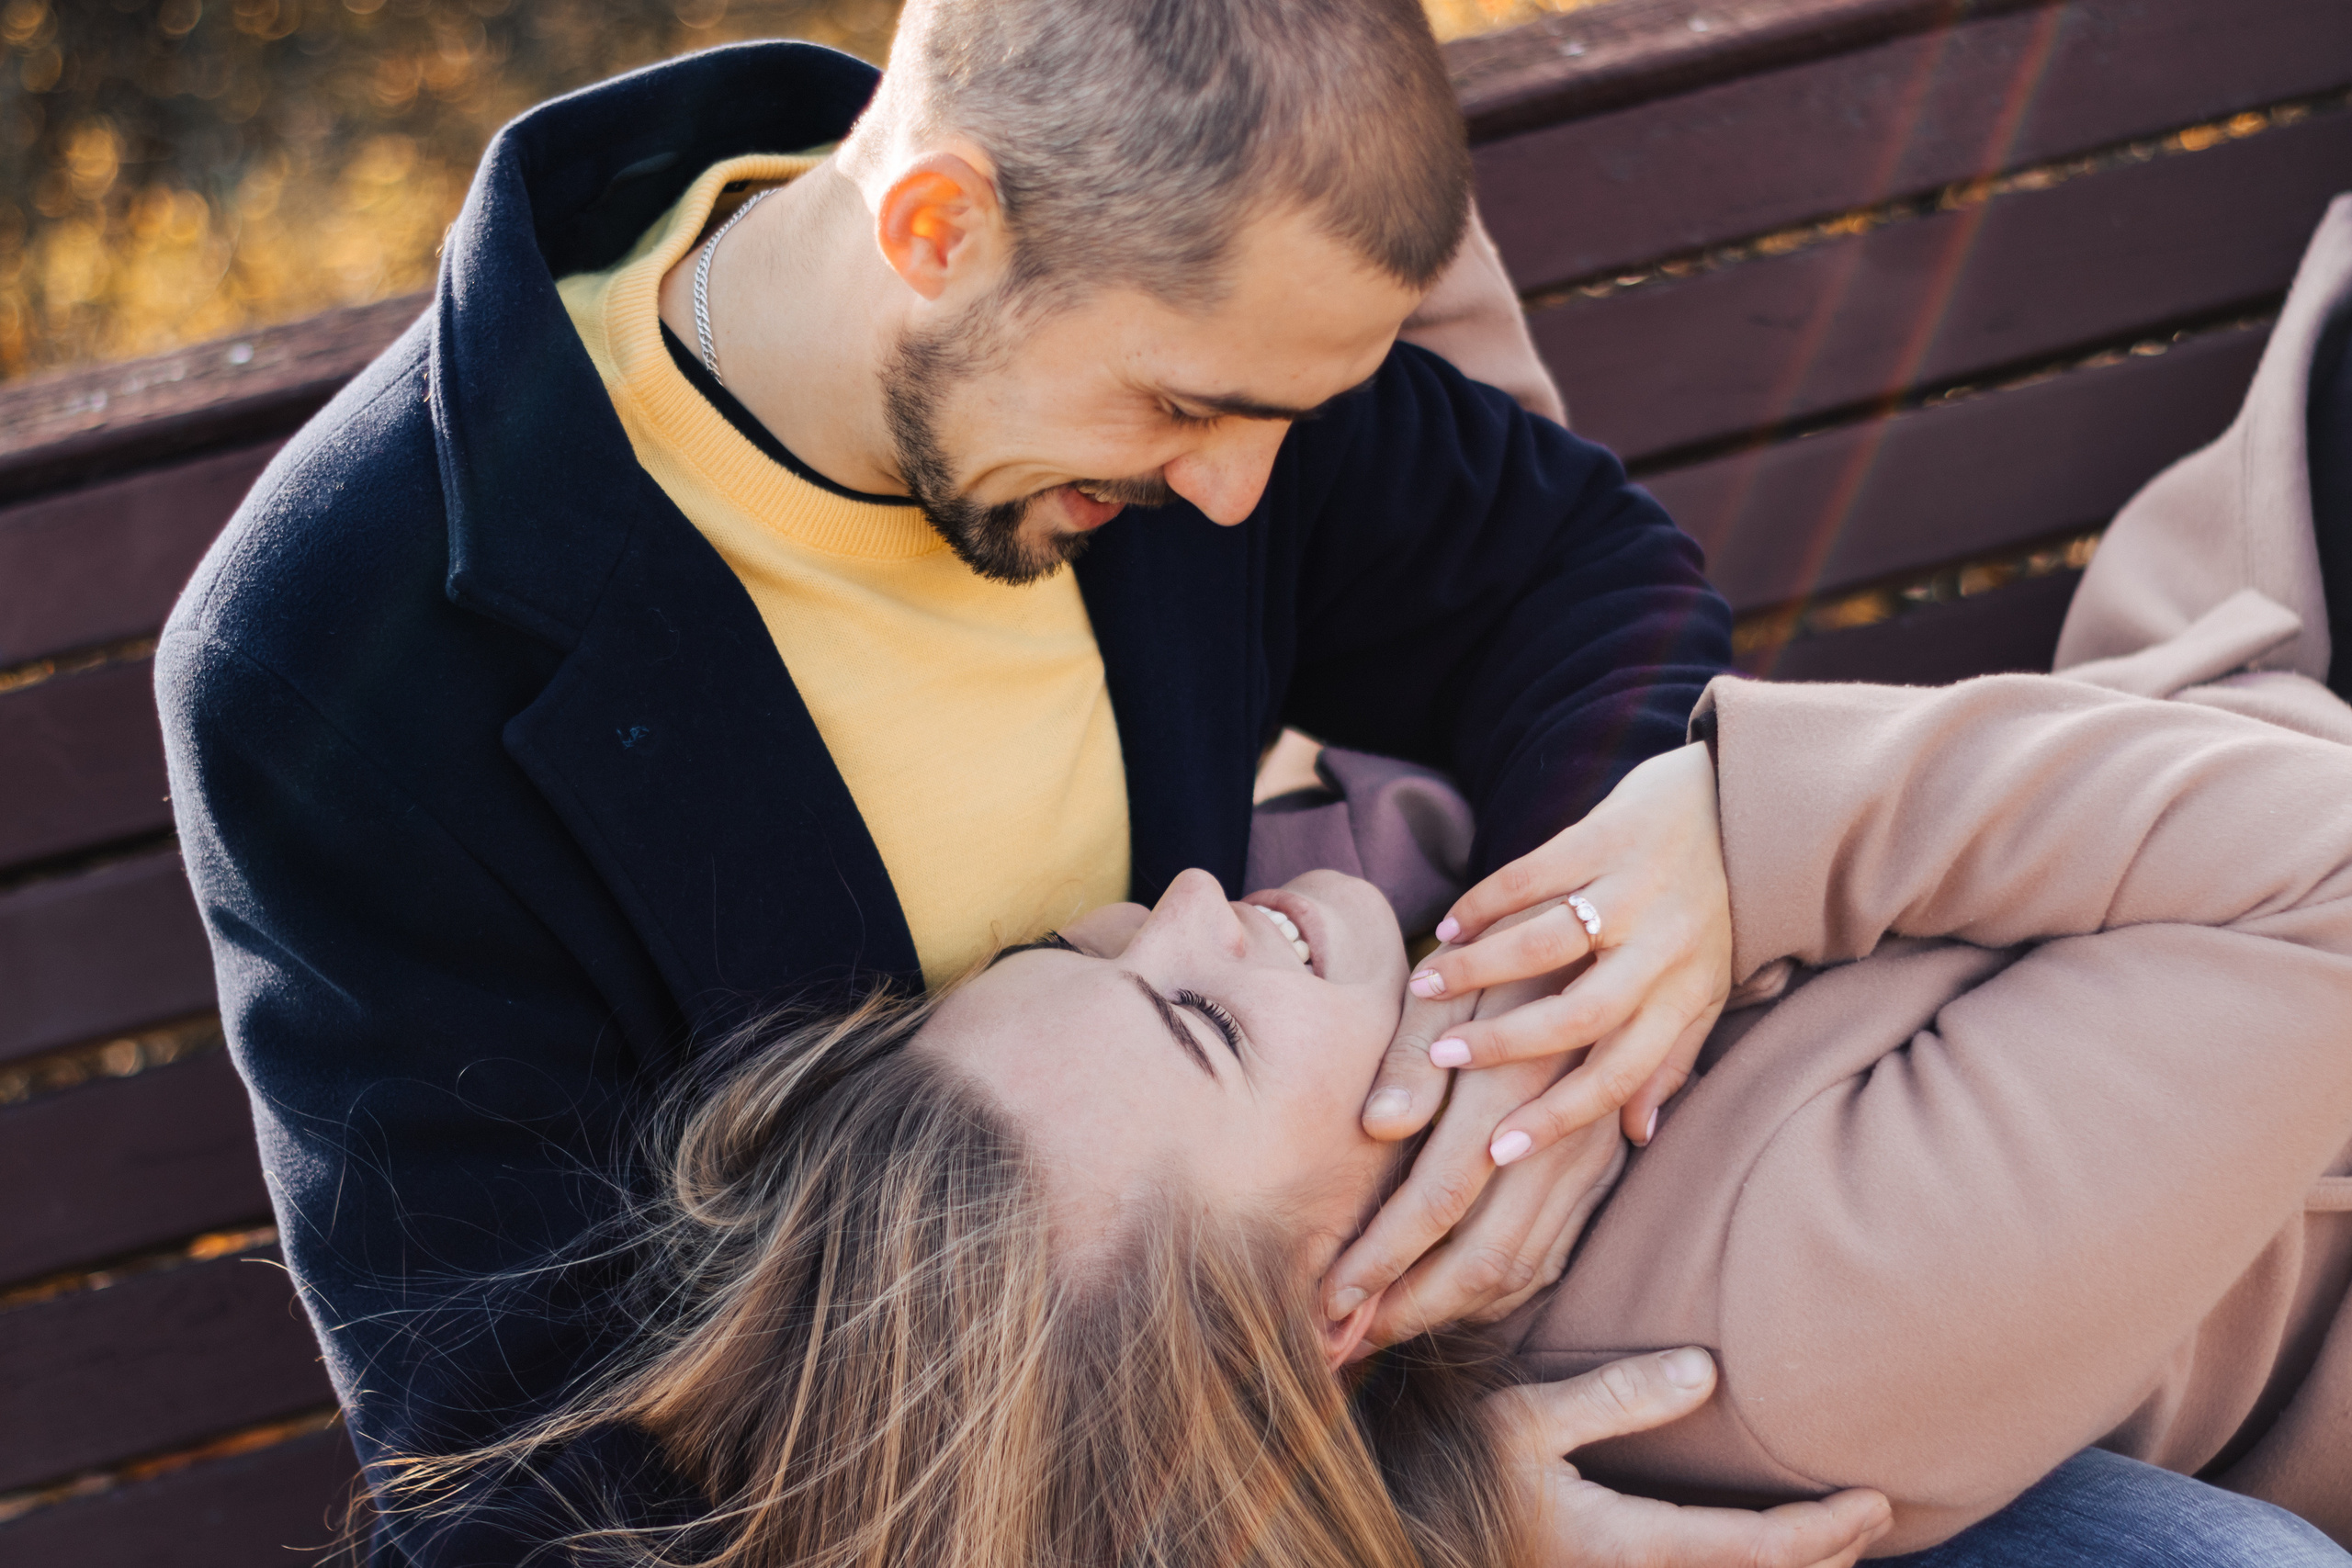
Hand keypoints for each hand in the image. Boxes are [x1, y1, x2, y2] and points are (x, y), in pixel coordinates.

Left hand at [1331, 965, 1626, 1344]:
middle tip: (1343, 1340)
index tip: (1326, 1300)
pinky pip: (1554, 1253)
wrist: (1610, 940)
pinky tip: (1448, 1300)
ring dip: (1450, 1312)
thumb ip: (1412, 1055)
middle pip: (1483, 1259)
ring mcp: (1588, 1157)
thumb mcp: (1448, 985)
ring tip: (1381, 1328)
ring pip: (1523, 1269)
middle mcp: (1554, 1136)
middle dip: (1407, 1310)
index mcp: (1505, 1091)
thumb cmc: (1501, 958)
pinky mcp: (1603, 1167)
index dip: (1379, 1261)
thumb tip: (1379, 1124)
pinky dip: (1500, 1292)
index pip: (1436, 1202)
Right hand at [1390, 742, 1731, 1155]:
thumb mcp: (1704, 990)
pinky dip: (1484, 903)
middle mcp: (1664, 947)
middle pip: (1578, 1015)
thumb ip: (1670, 1061)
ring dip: (1478, 969)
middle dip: (1503, 1046)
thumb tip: (1636, 1136)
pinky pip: (1532, 873)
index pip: (1621, 1073)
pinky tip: (1449, 928)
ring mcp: (1635, 888)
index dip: (1558, 1118)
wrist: (1745, 804)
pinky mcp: (1607, 834)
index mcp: (1685, 994)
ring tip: (1426, 989)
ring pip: (1546, 942)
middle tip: (1444, 1062)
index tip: (1498, 1150)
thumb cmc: (1711, 912)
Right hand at [1491, 1349, 1891, 1567]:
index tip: (1875, 1500)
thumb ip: (1615, 1397)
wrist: (1416, 1535)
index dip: (1826, 1531)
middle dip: (1830, 1555)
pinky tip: (1761, 1552)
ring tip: (1838, 1536)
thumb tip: (1705, 1371)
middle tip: (1875, 1513)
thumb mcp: (1525, 1421)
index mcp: (1630, 1545)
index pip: (1759, 1550)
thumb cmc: (1464, 1473)